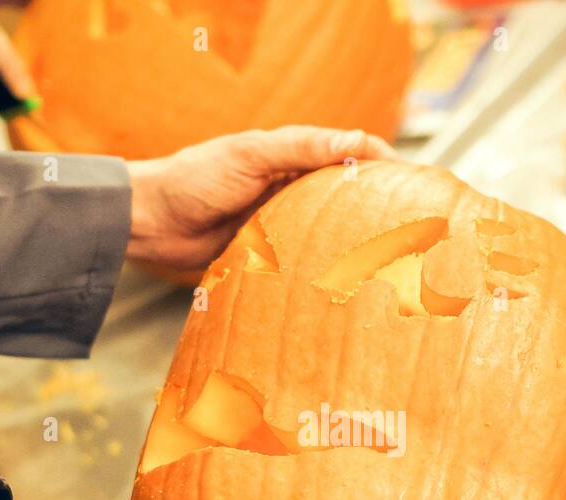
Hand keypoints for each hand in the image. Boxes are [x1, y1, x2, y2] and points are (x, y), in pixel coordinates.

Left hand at [125, 126, 396, 270]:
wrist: (148, 223)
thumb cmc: (194, 179)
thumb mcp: (251, 155)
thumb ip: (302, 147)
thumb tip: (361, 142)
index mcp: (292, 161)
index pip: (350, 160)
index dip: (384, 172)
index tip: (418, 189)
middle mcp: (290, 192)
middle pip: (344, 202)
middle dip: (376, 217)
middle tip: (414, 237)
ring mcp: (279, 227)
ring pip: (326, 237)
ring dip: (350, 251)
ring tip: (388, 270)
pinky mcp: (265, 259)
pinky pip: (301, 267)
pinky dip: (320, 275)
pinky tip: (341, 290)